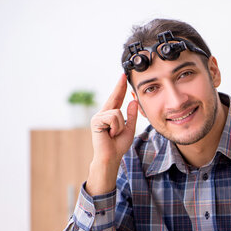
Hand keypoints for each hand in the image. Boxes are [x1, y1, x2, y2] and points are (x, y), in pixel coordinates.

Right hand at [86, 74, 138, 194]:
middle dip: (119, 87)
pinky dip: (116, 128)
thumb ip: (131, 116)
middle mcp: (103, 113)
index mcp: (110, 115)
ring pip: (118, 113)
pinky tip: (110, 134)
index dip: (120, 88)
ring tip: (114, 134)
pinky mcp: (96, 121)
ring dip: (120, 126)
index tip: (123, 77)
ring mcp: (98, 116)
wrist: (111, 157)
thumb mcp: (129, 129)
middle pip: (114, 97)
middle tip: (124, 74)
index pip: (117, 99)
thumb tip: (134, 101)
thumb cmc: (118, 145)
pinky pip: (114, 118)